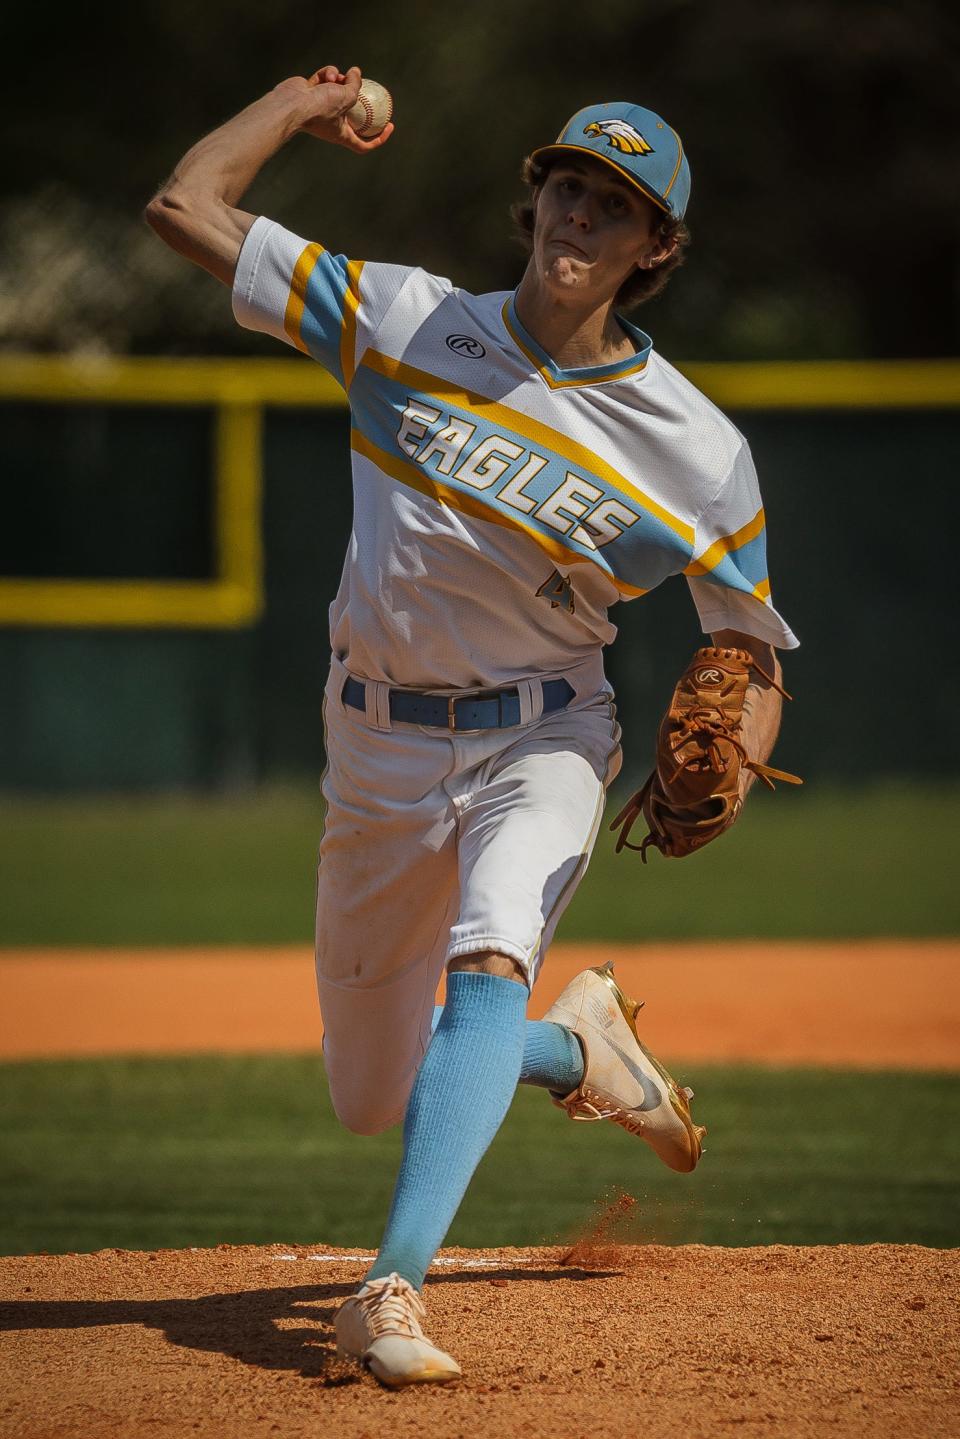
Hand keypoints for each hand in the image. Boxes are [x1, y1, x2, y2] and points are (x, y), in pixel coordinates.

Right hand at [273, 66, 393, 152]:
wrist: (292, 103)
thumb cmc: (319, 107)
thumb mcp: (347, 96)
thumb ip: (356, 85)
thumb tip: (357, 72)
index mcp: (342, 135)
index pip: (364, 144)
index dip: (379, 138)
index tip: (390, 125)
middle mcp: (332, 124)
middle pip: (352, 111)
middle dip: (357, 96)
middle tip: (363, 84)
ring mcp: (321, 107)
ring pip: (338, 90)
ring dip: (341, 80)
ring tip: (338, 78)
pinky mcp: (311, 93)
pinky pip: (325, 80)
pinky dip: (328, 75)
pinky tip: (327, 75)